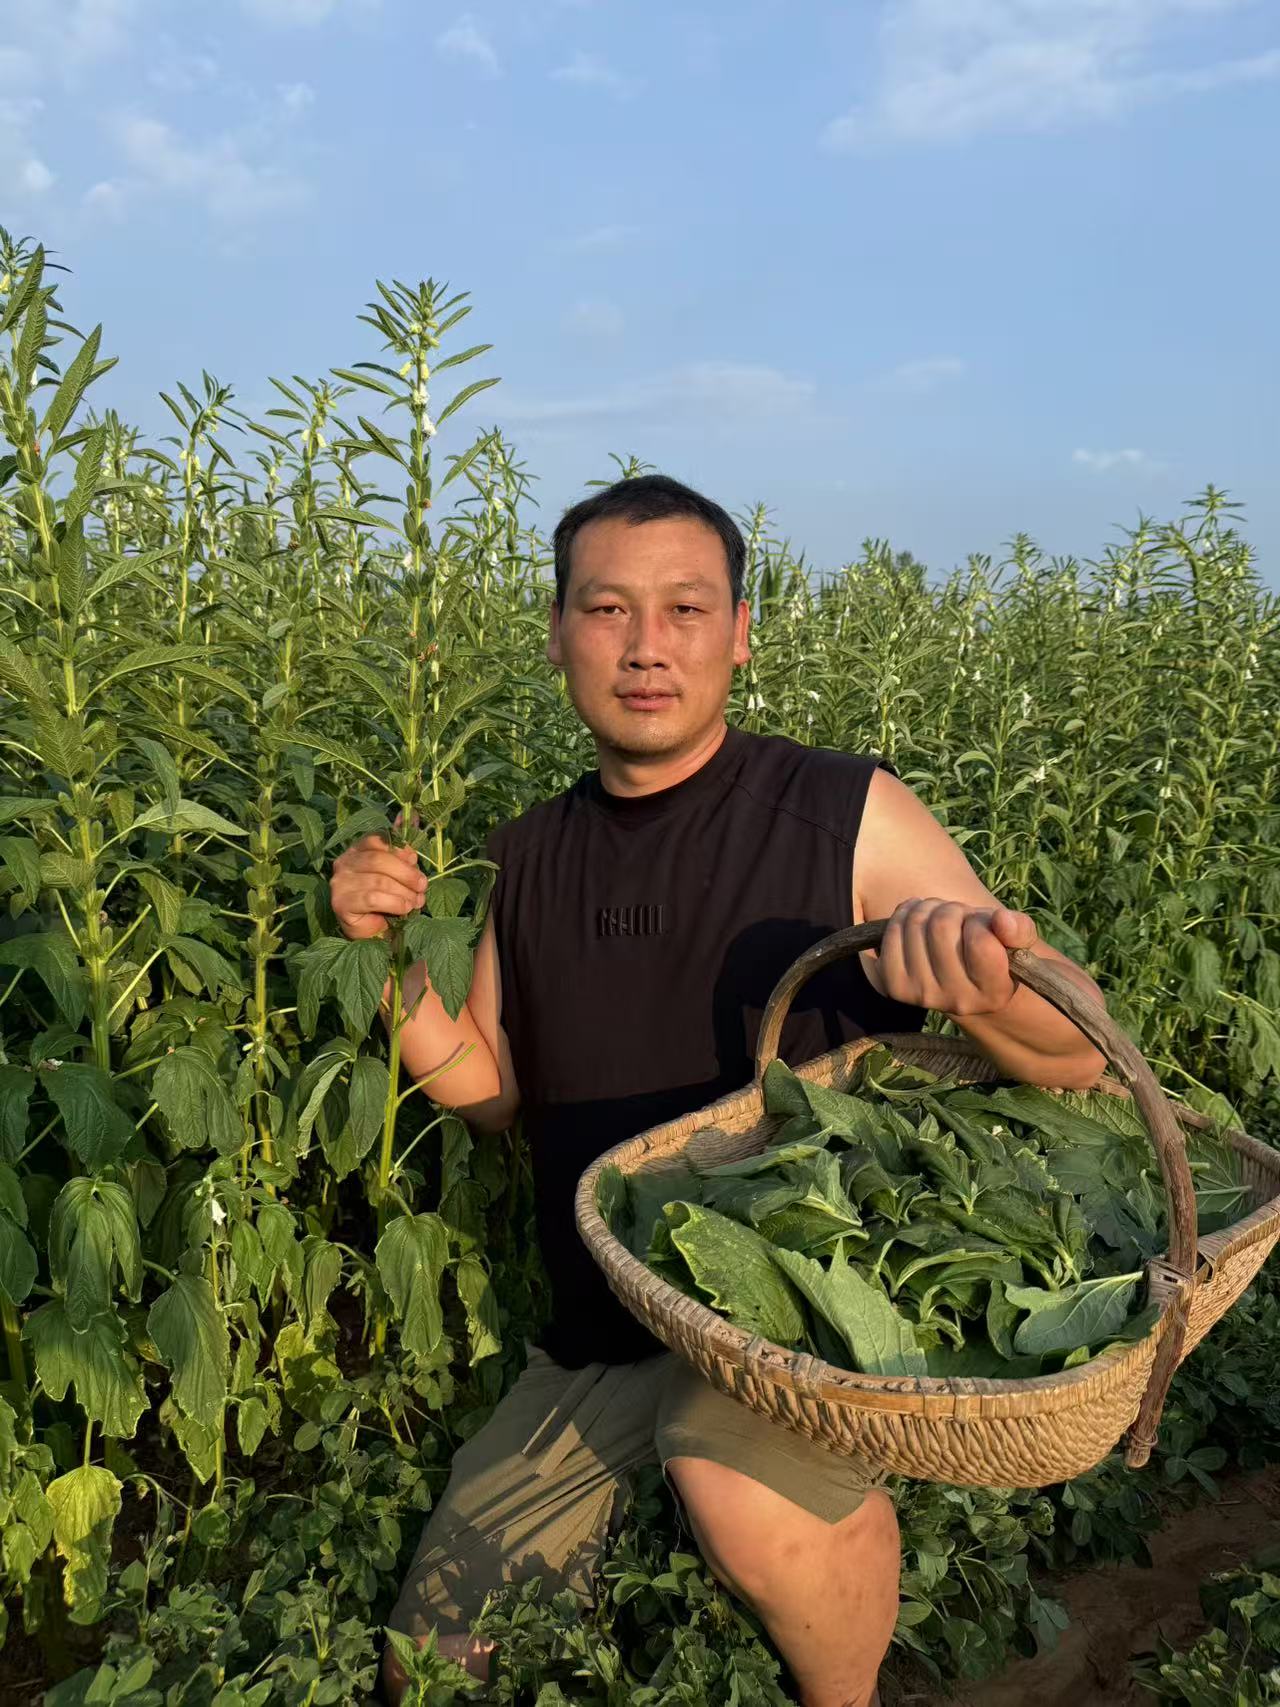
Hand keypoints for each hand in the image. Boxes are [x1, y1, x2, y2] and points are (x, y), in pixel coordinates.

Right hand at [329, 818, 426, 940]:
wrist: (376, 932)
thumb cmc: (389, 898)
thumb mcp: (400, 870)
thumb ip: (404, 847)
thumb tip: (415, 816)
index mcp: (358, 849)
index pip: (379, 838)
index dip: (401, 851)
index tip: (415, 863)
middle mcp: (344, 862)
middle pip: (379, 859)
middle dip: (407, 873)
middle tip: (422, 886)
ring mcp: (339, 882)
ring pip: (378, 880)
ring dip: (403, 892)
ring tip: (415, 902)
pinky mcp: (340, 903)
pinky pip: (372, 898)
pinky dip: (394, 903)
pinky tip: (403, 909)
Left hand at [861, 899, 1037, 1015]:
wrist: (959, 978)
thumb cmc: (992, 951)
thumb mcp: (1015, 940)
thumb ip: (1020, 929)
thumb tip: (1002, 920)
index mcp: (994, 993)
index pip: (981, 942)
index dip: (979, 921)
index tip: (980, 925)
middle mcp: (958, 1002)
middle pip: (942, 927)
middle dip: (951, 909)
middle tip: (957, 916)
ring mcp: (922, 996)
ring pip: (915, 924)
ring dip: (927, 907)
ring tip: (938, 916)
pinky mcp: (894, 986)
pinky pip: (891, 935)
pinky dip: (903, 915)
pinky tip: (915, 918)